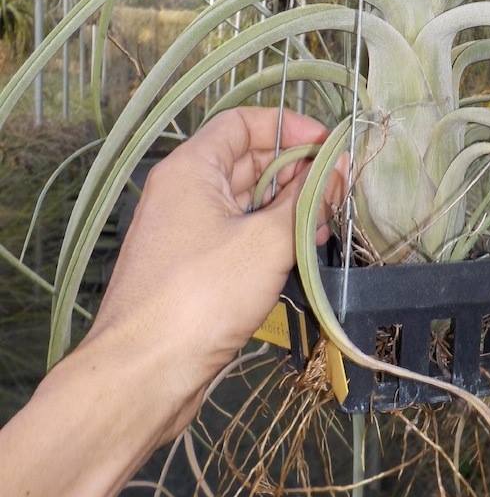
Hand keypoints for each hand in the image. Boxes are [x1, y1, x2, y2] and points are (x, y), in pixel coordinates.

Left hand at [85, 106, 345, 439]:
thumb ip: (307, 200)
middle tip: (338, 190)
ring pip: (246, 202)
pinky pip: (237, 236)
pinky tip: (302, 253)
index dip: (288, 126)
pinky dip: (270, 237)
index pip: (242, 123)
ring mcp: (185, 232)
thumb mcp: (267, 241)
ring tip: (327, 223)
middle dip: (296, 170)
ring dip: (288, 207)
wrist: (144, 374)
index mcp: (191, 169)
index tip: (328, 146)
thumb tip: (336, 169)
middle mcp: (183, 192)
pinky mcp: (192, 269)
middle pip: (247, 161)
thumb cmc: (203, 295)